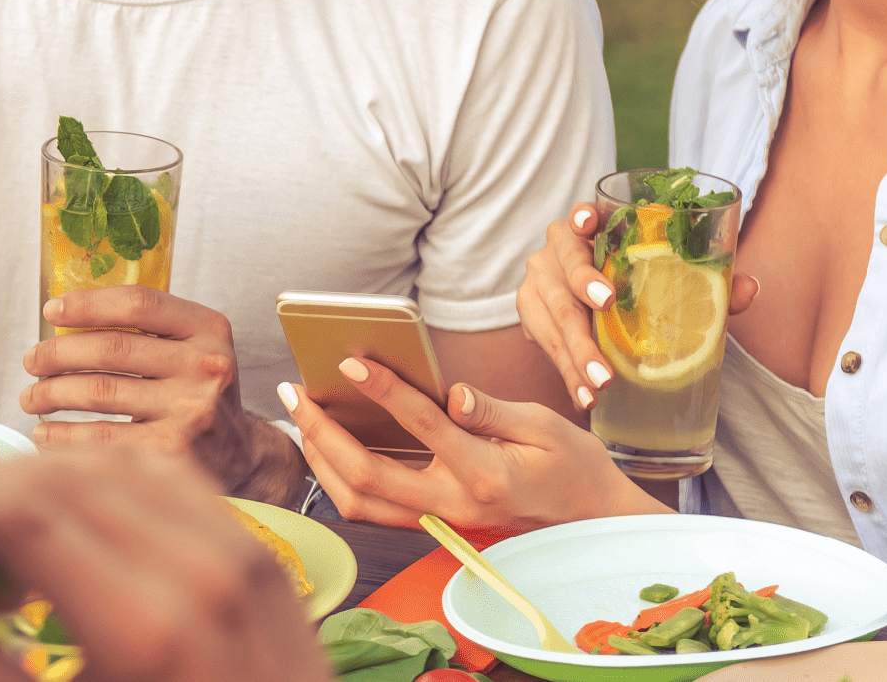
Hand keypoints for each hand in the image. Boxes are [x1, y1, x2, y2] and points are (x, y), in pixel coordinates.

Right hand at [0, 448, 327, 681]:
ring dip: (34, 476)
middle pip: (58, 481)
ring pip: (111, 467)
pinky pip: (168, 480)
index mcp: (146, 631)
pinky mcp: (260, 555)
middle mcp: (197, 573)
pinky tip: (62, 506)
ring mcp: (240, 555)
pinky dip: (103, 478)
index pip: (21, 513)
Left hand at [20, 287, 305, 502]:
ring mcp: (191, 411)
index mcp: (208, 329)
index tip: (50, 311)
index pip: (137, 304)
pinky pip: (101, 438)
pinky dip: (63, 435)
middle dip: (57, 353)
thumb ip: (146, 329)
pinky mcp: (173, 453)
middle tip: (31, 361)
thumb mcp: (191, 347)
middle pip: (110, 349)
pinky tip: (46, 432)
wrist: (240, 455)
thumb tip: (62, 318)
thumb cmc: (198, 393)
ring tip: (31, 397)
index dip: (86, 304)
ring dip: (51, 393)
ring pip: (100, 392)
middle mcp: (206, 367)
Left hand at [274, 358, 665, 532]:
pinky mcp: (433, 524)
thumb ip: (492, 409)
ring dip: (321, 461)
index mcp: (485, 473)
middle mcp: (453, 505)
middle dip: (322, 434)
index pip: (422, 426)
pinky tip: (327, 446)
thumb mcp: (545, 425)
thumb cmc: (572, 466)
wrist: (590, 521)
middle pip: (367, 478)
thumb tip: (450, 391)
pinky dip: (340, 480)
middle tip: (295, 394)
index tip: (350, 362)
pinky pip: (373, 510)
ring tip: (302, 418)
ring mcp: (440, 521)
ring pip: (360, 503)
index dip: (383, 390)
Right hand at [517, 204, 758, 409]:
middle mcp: (559, 251)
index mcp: (592, 231)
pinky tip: (585, 396)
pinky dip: (568, 373)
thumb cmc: (641, 289)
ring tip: (601, 382)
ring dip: (576, 349)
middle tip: (607, 308)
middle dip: (583, 287)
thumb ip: (708, 283)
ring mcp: (540, 283)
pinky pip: (546, 346)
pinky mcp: (531, 317)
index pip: (581, 215)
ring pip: (553, 313)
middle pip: (565, 265)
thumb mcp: (671, 283)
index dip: (582, 216)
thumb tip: (749, 287)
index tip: (588, 223)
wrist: (594, 313)